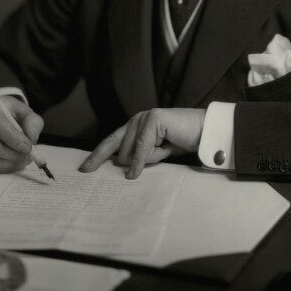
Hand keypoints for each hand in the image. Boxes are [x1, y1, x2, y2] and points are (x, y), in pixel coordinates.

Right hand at [0, 95, 43, 172]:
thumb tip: (31, 139)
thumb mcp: (23, 110)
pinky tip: (14, 163)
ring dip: (8, 163)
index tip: (28, 146)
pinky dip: (3, 168)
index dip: (12, 138)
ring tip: (23, 159)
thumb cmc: (9, 112)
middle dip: (12, 153)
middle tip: (28, 155)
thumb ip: (32, 122)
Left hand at [80, 108, 204, 179]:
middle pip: (117, 147)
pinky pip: (141, 148)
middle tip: (107, 165)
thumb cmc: (182, 141)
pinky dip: (140, 161)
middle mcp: (136, 119)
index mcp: (135, 126)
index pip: (112, 141)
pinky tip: (135, 173)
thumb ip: (140, 155)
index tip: (85, 168)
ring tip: (168, 146)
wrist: (204, 131)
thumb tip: (122, 165)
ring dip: (149, 158)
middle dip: (123, 160)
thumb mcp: (157, 152)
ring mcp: (144, 117)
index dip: (98, 155)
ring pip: (131, 151)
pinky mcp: (153, 120)